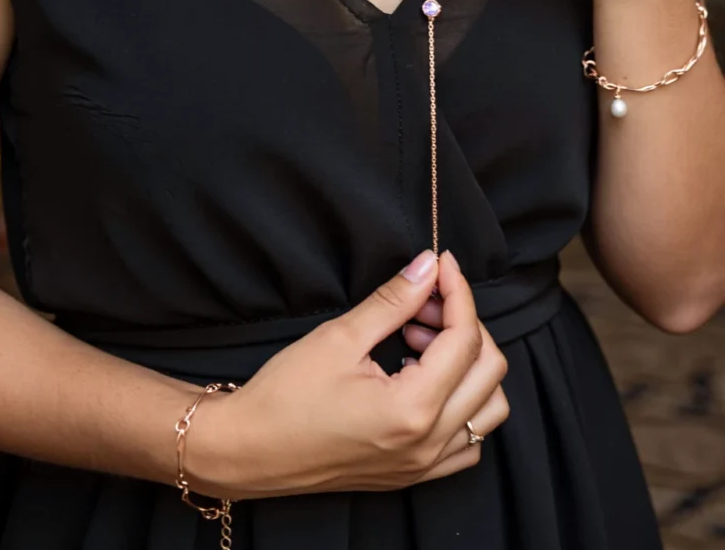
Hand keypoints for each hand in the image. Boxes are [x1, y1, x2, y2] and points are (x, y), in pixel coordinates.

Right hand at [183, 249, 508, 499]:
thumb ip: (393, 300)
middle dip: (465, 323)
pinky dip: (462, 403)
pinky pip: (468, 440)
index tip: (442, 265)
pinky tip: (423, 378)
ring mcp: (423, 465)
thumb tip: (428, 266)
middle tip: (425, 300)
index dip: (458, 292)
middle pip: (489, 372)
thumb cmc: (284, 396)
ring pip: (487, 409)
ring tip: (420, 340)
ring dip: (467, 365)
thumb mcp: (339, 337)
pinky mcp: (413, 474)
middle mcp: (428, 443)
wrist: (249, 450)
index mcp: (411, 409)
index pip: (464, 340)